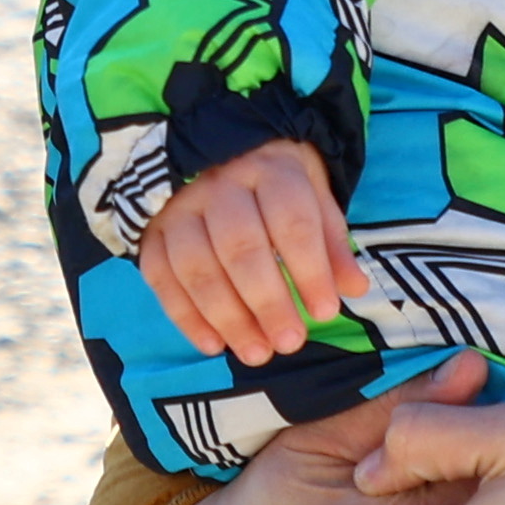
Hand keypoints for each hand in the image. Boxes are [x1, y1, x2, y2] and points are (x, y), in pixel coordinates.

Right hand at [141, 139, 357, 365]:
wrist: (218, 151)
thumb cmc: (276, 184)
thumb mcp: (314, 199)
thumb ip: (332, 244)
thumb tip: (354, 288)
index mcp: (269, 169)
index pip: (291, 222)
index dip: (309, 270)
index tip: (325, 313)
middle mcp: (219, 183)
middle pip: (239, 246)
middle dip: (266, 301)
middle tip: (290, 343)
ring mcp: (179, 206)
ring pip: (196, 265)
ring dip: (226, 316)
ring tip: (256, 353)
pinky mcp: (151, 230)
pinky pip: (160, 276)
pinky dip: (185, 316)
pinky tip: (214, 345)